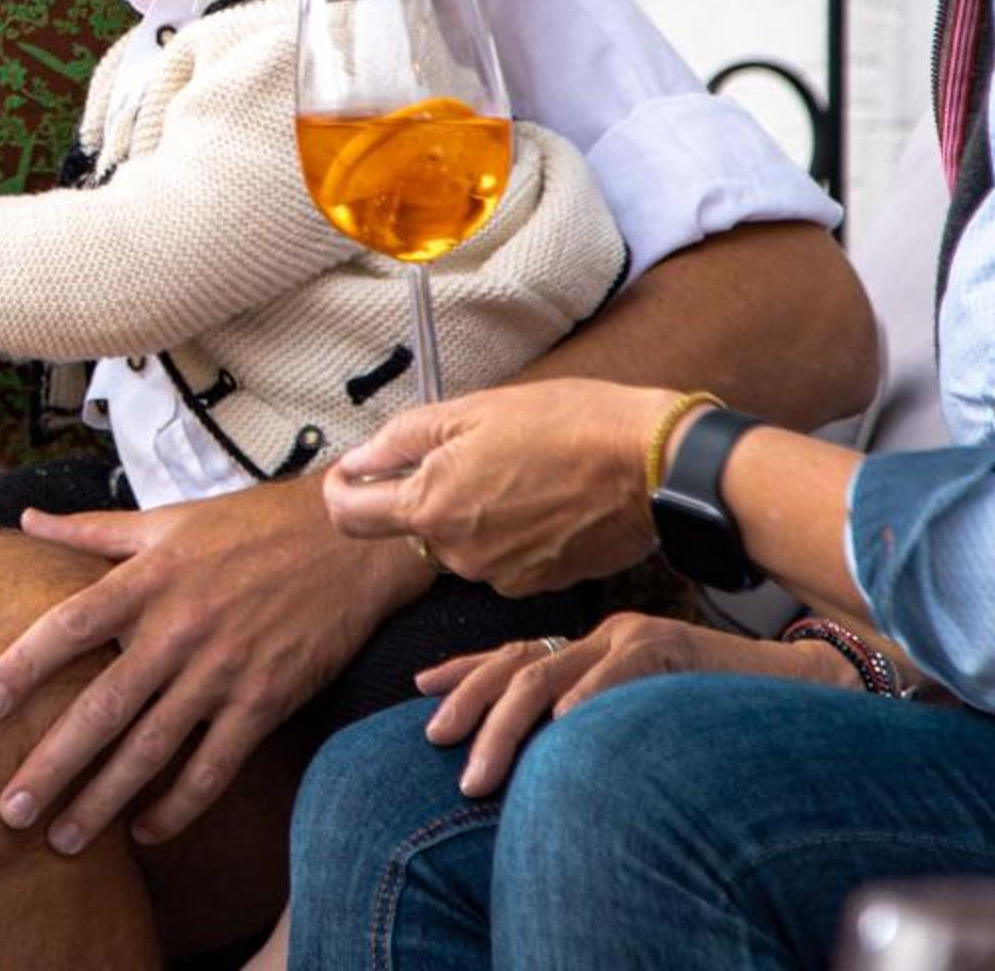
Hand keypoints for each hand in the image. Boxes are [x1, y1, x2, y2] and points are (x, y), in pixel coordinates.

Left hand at [0, 477, 424, 853]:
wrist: (348, 540)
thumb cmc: (251, 526)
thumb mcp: (167, 519)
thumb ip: (93, 529)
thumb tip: (26, 521)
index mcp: (149, 579)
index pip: (70, 626)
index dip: (22, 665)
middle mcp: (179, 629)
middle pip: (102, 707)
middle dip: (51, 764)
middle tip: (8, 811)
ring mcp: (223, 671)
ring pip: (151, 750)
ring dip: (103, 801)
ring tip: (62, 840)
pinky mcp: (264, 702)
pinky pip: (214, 768)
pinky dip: (178, 807)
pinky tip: (144, 833)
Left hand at [324, 379, 674, 593]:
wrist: (652, 466)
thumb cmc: (569, 425)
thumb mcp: (473, 410)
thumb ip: (403, 439)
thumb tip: (358, 459)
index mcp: (432, 507)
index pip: (349, 514)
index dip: (343, 487)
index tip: (353, 470)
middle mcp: (459, 555)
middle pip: (414, 524)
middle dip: (429, 490)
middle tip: (474, 448)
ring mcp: (501, 576)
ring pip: (463, 540)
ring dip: (475, 509)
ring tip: (523, 467)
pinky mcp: (540, 584)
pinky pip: (504, 556)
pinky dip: (512, 530)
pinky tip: (547, 496)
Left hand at [415, 611, 852, 795]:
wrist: (798, 686)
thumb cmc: (720, 708)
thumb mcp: (643, 710)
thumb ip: (596, 718)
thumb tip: (545, 753)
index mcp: (597, 647)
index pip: (517, 655)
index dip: (466, 671)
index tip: (421, 690)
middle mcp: (607, 636)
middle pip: (517, 665)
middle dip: (468, 704)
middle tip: (436, 743)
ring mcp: (635, 639)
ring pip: (548, 676)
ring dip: (504, 728)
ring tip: (478, 772)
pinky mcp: (670, 649)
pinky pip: (615, 673)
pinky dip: (584, 702)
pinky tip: (559, 731)